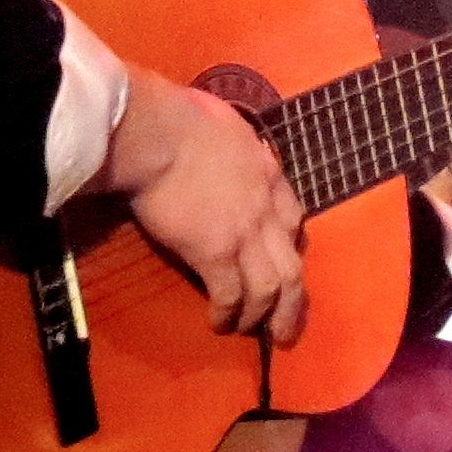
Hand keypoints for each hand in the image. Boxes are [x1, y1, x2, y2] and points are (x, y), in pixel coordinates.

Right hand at [106, 70, 306, 342]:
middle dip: (293, 302)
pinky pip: (230, 295)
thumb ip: (233, 143)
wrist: (157, 131)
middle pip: (292, 266)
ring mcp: (244, 234)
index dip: (291, 245)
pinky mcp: (215, 253)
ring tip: (251, 333)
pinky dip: (228, 314)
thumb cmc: (179, 118)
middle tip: (286, 328)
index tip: (284, 261)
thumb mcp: (224, 124)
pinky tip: (218, 324)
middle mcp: (265, 208)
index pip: (294, 217)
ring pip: (269, 288)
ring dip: (263, 316)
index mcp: (268, 174)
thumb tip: (222, 141)